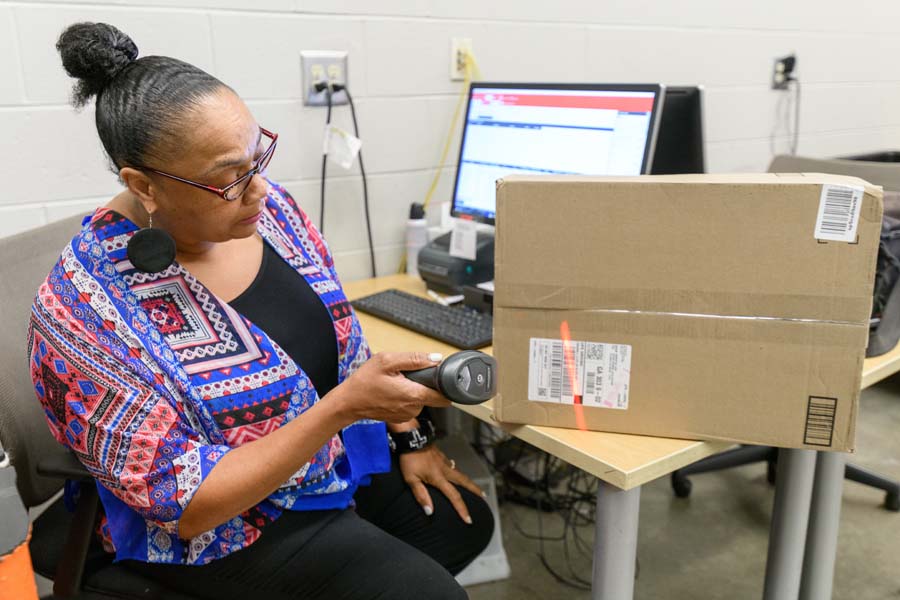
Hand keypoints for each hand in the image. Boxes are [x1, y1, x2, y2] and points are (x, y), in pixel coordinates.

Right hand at [331, 352, 450, 423]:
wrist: (348, 402)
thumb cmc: (364, 381)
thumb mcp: (386, 361)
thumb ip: (414, 359)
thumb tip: (436, 358)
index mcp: (413, 395)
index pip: (443, 396)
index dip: (446, 386)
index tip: (443, 378)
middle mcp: (412, 408)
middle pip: (431, 394)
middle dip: (423, 383)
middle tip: (404, 375)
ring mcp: (406, 415)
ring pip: (420, 398)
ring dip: (413, 389)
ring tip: (395, 382)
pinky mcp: (400, 418)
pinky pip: (410, 404)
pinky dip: (405, 397)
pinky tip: (391, 392)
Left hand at [399, 445, 483, 522]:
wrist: (412, 438)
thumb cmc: (409, 459)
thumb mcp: (411, 479)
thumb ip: (421, 495)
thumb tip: (430, 511)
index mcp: (439, 478)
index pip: (454, 497)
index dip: (462, 509)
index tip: (468, 520)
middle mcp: (445, 470)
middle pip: (465, 481)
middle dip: (475, 490)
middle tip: (484, 497)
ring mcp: (444, 461)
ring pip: (459, 473)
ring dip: (467, 481)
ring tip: (472, 487)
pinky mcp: (441, 455)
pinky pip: (452, 465)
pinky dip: (456, 471)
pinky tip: (453, 471)